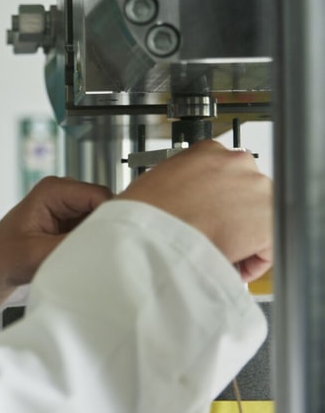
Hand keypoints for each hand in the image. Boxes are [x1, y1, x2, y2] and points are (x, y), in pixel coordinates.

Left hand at [0, 177, 112, 304]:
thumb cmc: (2, 257)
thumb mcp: (38, 254)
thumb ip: (74, 245)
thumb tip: (106, 243)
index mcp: (53, 190)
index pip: (101, 196)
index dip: (113, 218)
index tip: (118, 241)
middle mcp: (63, 194)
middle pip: (105, 206)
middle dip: (107, 229)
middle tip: (104, 254)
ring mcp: (68, 208)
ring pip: (103, 220)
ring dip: (100, 238)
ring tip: (89, 257)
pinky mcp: (70, 224)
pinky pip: (95, 231)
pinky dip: (95, 244)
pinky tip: (86, 258)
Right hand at [116, 140, 272, 281]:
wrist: (149, 234)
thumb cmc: (144, 215)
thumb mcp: (155, 182)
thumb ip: (180, 182)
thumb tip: (182, 197)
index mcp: (208, 150)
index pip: (227, 175)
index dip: (219, 202)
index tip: (210, 216)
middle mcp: (236, 162)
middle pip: (248, 194)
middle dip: (234, 218)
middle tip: (214, 234)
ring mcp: (256, 188)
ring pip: (260, 220)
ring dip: (243, 237)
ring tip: (217, 249)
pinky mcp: (268, 219)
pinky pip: (268, 247)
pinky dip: (252, 260)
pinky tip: (228, 262)